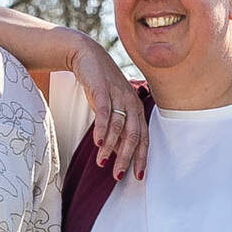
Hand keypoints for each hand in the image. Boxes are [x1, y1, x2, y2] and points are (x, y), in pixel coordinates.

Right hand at [73, 34, 144, 178]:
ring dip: (110, 148)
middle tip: (119, 176)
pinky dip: (102, 129)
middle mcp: (131, 102)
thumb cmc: (100, 85)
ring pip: (118, 127)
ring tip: (101, 163)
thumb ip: (115, 128)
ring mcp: (118, 95)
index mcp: (136, 108)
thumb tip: (114, 153)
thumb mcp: (111, 107)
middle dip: (126, 157)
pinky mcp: (102, 89)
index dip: (141, 157)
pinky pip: (104, 113)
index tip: (138, 176)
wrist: (87, 56)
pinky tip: (98, 143)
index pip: (143, 137)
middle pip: (133, 135)